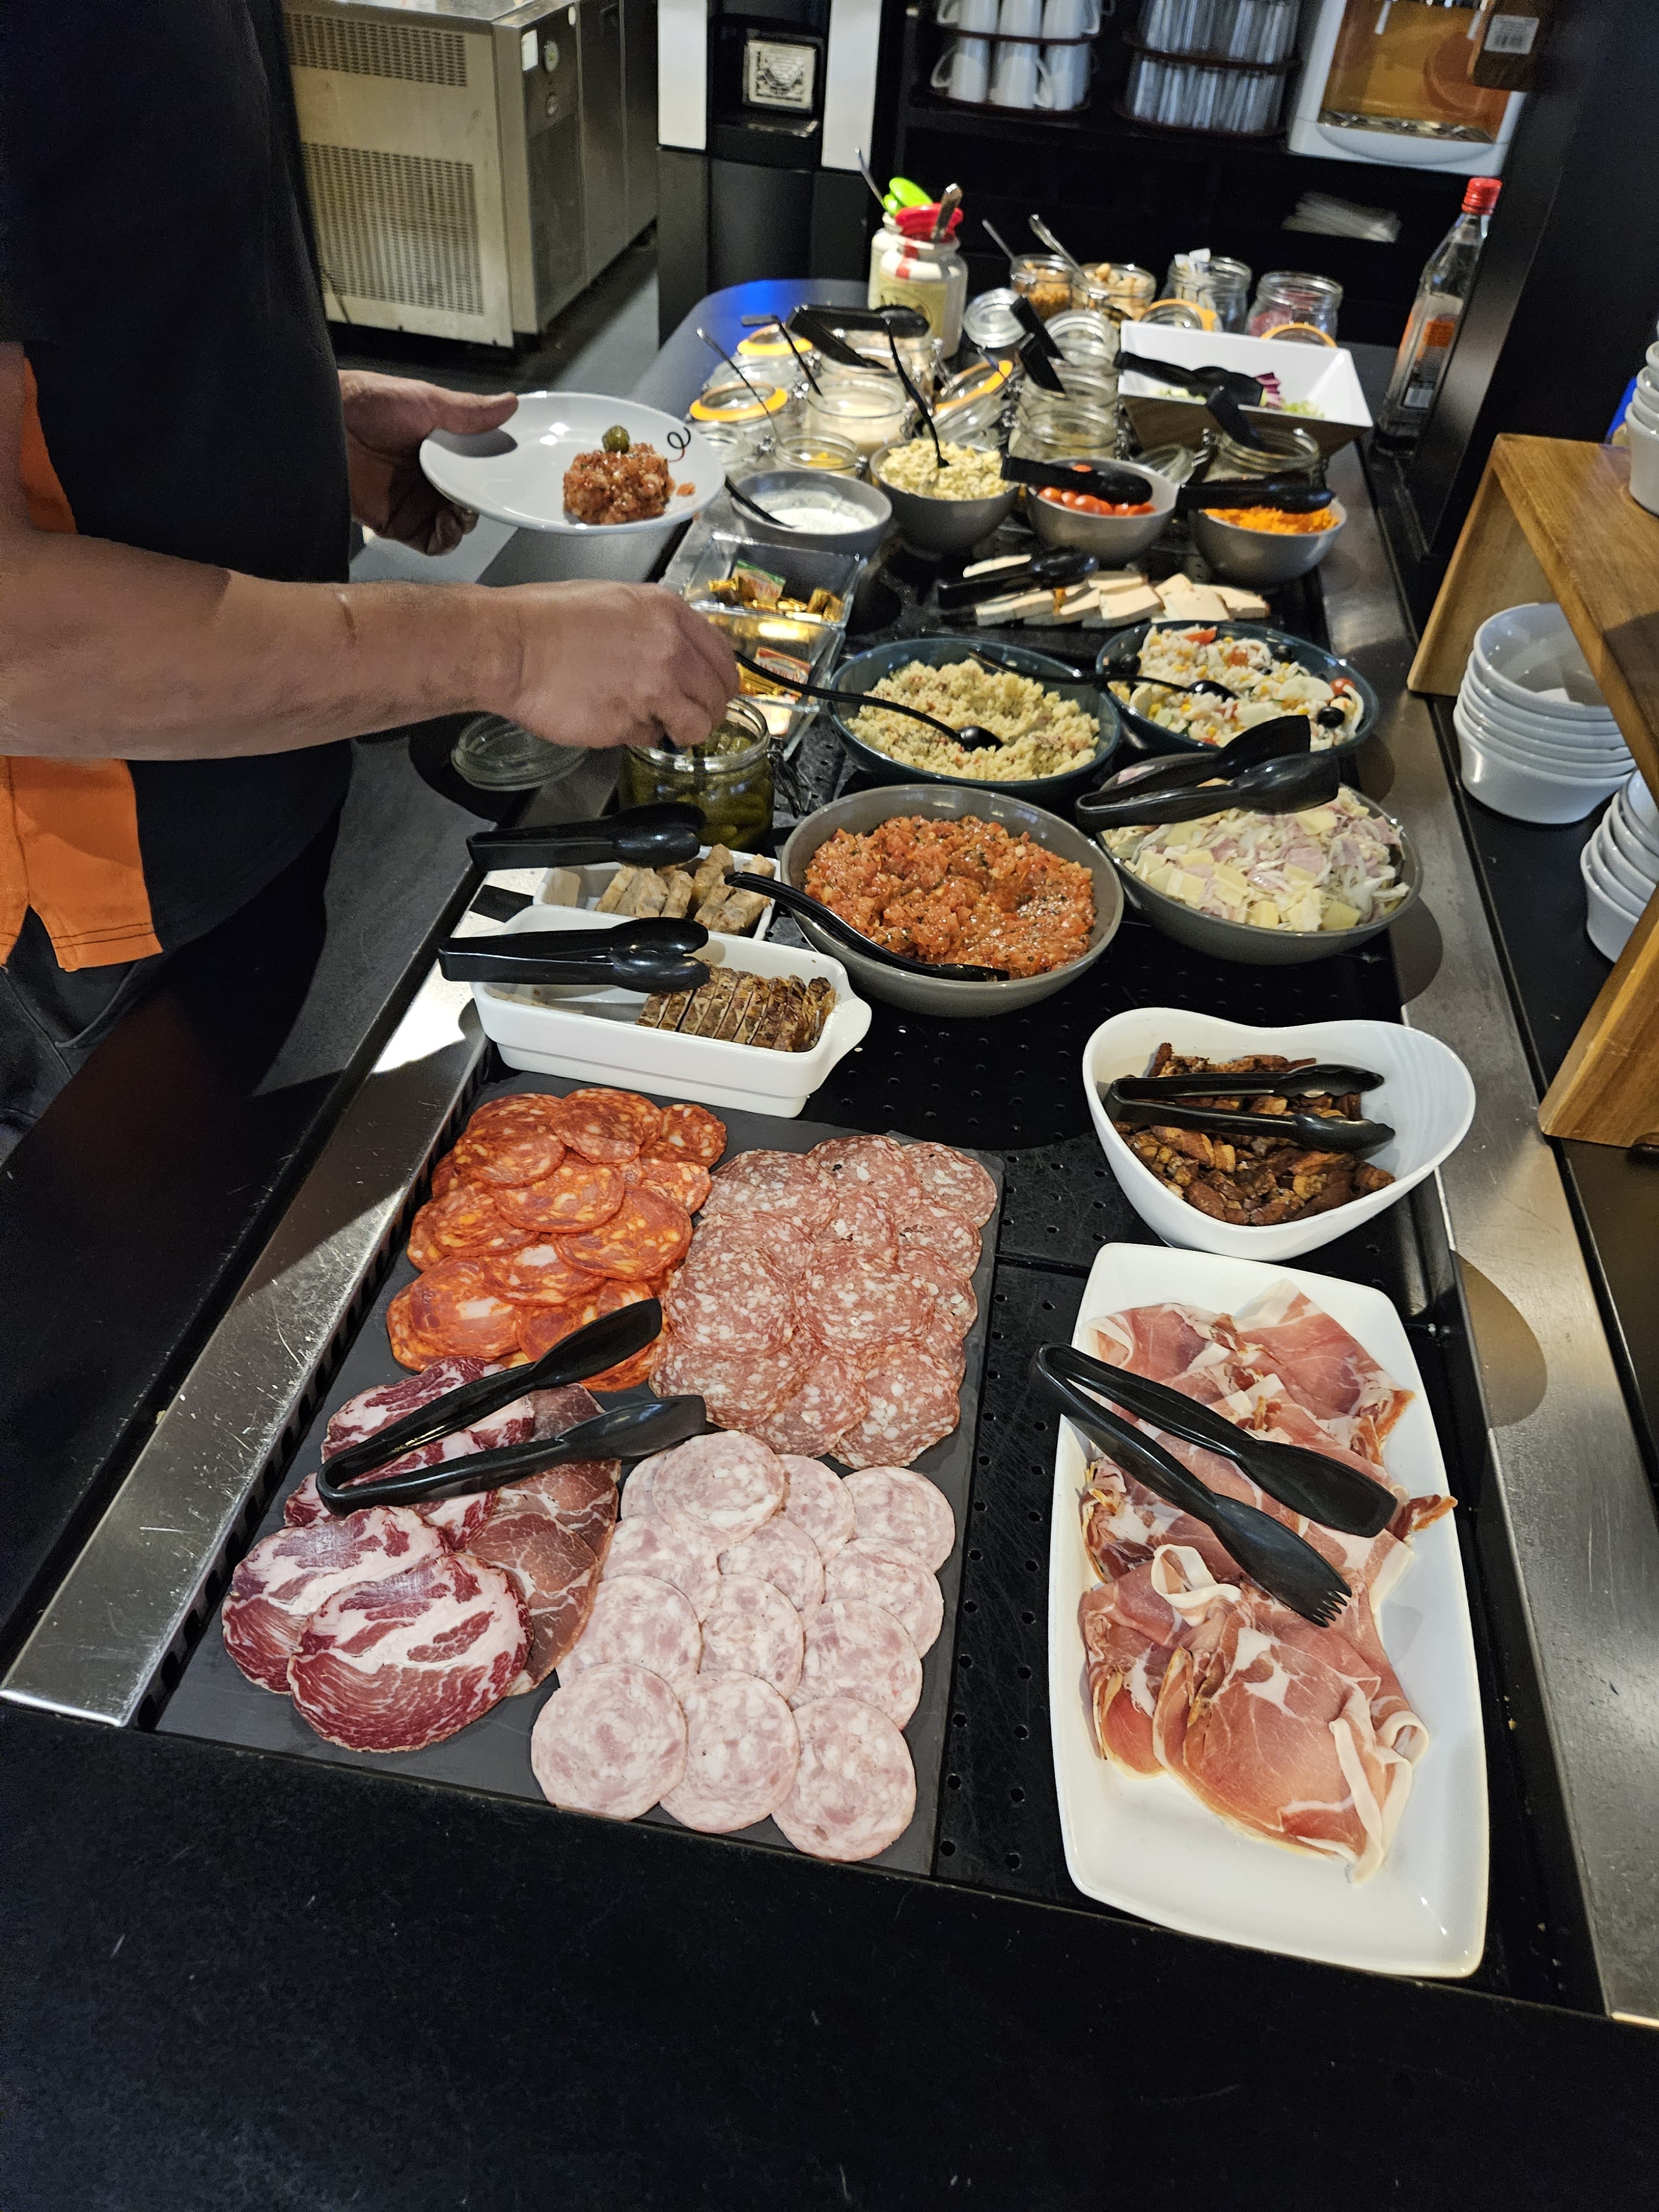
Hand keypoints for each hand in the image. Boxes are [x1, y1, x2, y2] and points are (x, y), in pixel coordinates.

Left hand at [339, 371, 516, 554]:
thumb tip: (507, 405)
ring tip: (464, 505)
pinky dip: (448, 538)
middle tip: (483, 489)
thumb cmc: (362, 403)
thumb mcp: (425, 400)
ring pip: (457, 523)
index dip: (493, 471)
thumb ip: (468, 411)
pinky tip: (451, 522)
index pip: (477, 466)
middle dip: (482, 498)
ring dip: (467, 519)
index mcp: (439, 445)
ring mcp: (415, 501)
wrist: (319, 423)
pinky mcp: (398, 524)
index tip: (506, 470)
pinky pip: (434, 542)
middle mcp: (428, 476)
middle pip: (471, 498)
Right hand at [492, 583, 738, 749]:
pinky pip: (652, 738)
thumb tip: (678, 652)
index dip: (720, 681)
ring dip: (681, 730)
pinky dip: (639, 735)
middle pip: (718, 695)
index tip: (713, 692)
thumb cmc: (548, 620)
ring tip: (655, 721)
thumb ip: (657, 627)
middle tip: (687, 715)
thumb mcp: (616, 601)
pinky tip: (612, 716)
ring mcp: (654, 689)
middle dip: (706, 710)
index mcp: (668, 612)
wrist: (511, 647)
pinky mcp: (631, 723)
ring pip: (696, 725)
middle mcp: (670, 649)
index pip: (724, 657)